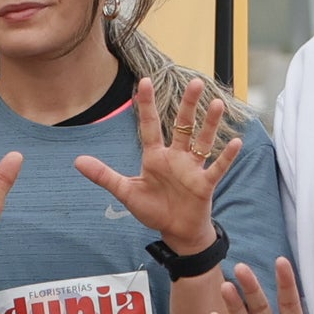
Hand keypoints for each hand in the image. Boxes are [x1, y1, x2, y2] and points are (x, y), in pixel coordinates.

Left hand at [72, 75, 242, 253]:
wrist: (176, 232)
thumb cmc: (153, 210)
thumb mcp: (126, 193)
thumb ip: (104, 176)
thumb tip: (77, 161)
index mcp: (155, 157)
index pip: (150, 126)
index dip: (147, 105)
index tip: (145, 81)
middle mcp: (176, 157)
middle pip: (182, 126)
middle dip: (187, 105)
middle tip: (194, 82)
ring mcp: (192, 169)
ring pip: (202, 141)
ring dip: (210, 124)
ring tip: (217, 103)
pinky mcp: (204, 184)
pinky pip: (217, 167)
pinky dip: (226, 155)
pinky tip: (236, 141)